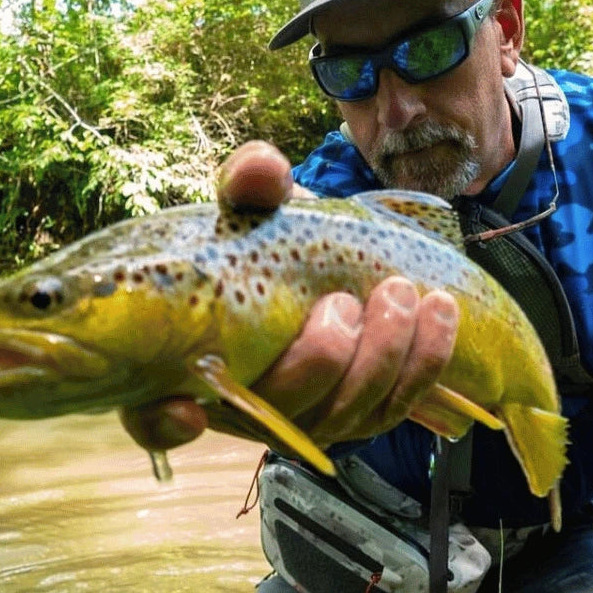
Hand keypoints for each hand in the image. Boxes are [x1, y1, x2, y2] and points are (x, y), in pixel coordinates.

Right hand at [120, 140, 459, 452]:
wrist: (335, 260)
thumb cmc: (275, 240)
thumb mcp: (258, 208)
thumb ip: (251, 188)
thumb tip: (264, 168)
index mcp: (193, 361)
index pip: (153, 416)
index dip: (162, 424)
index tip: (188, 410)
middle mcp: (248, 402)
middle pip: (279, 414)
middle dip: (322, 361)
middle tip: (347, 302)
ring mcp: (308, 415)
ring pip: (345, 416)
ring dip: (384, 360)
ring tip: (404, 296)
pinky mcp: (360, 412)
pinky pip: (395, 408)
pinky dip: (423, 366)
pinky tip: (439, 317)